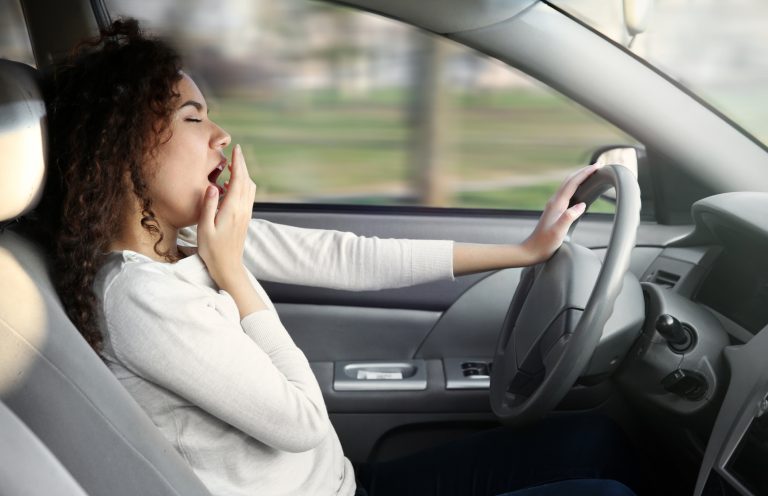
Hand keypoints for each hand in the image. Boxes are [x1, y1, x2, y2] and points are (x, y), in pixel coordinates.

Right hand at [197, 144, 257, 288]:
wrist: (228, 266)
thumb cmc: (212, 249)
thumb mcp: (204, 227)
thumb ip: (208, 205)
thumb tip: (213, 186)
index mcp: (233, 209)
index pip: (238, 180)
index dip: (238, 163)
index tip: (237, 149)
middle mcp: (243, 209)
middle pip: (247, 181)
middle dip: (242, 164)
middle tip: (236, 151)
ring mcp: (246, 214)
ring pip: (250, 188)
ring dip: (244, 174)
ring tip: (234, 165)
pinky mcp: (245, 218)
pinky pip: (248, 196)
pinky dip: (244, 184)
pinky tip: (233, 184)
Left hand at [521, 164, 599, 263]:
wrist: (532, 250)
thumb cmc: (545, 243)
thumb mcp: (558, 232)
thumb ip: (568, 217)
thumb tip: (581, 205)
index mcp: (556, 204)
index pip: (572, 183)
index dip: (585, 173)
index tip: (597, 166)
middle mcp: (554, 202)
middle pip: (569, 180)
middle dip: (583, 172)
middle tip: (597, 166)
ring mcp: (554, 205)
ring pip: (567, 185)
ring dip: (579, 177)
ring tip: (591, 173)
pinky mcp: (554, 211)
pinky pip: (566, 193)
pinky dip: (575, 186)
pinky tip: (580, 190)